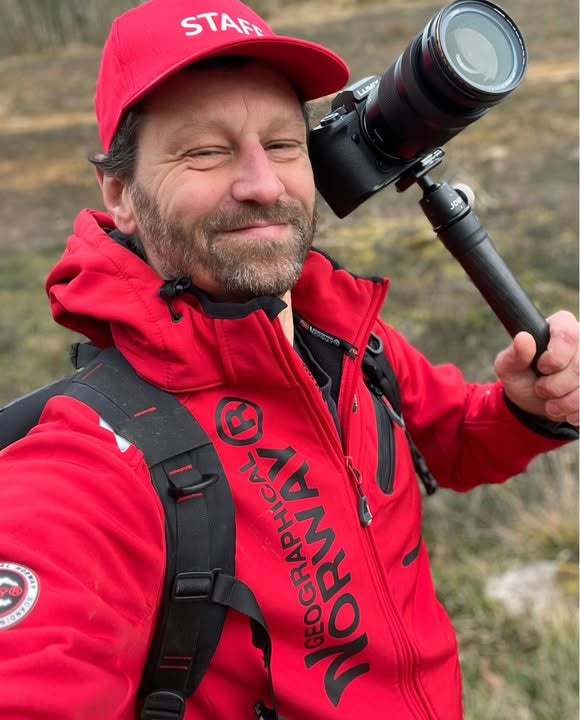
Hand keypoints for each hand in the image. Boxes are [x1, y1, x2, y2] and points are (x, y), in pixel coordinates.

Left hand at [494, 310, 578, 424]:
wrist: (535, 402)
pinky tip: (564, 410)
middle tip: (540, 389)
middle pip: (579, 365)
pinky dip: (574, 411)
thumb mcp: (509, 367)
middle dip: (554, 386)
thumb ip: (514, 354)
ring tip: (550, 404)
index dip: (555, 356)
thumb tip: (523, 338)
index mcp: (560, 326)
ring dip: (565, 402)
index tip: (541, 367)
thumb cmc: (522, 377)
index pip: (568, 334)